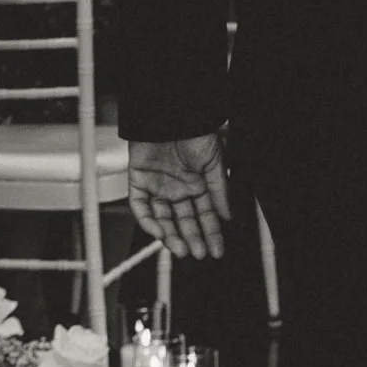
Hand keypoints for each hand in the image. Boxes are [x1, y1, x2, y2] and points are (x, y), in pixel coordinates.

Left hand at [129, 135, 230, 260]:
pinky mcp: (138, 180)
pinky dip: (147, 221)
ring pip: (162, 218)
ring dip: (171, 235)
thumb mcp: (216, 163)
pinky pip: (140, 206)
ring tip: (181, 249)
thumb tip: (228, 214)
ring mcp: (157, 185)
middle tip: (199, 253)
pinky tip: (158, 231)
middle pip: (184, 221)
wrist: (170, 114)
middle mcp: (177, 187)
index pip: (205, 215)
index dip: (211, 233)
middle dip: (192, 238)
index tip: (217, 249)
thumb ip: (220, 191)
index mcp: (197, 183)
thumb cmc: (195, 131)